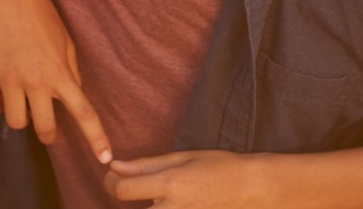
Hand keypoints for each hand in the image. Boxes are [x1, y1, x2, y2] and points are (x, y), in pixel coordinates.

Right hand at [0, 0, 111, 162]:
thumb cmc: (42, 14)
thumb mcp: (66, 42)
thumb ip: (71, 71)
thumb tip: (73, 95)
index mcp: (61, 73)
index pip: (84, 113)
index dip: (96, 139)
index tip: (106, 158)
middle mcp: (36, 81)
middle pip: (45, 129)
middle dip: (48, 133)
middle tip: (48, 128)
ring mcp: (10, 79)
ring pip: (16, 122)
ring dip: (20, 117)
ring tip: (20, 100)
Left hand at [104, 150, 274, 207]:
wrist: (253, 189)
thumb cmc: (220, 167)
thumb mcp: (183, 158)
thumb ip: (147, 165)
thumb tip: (116, 166)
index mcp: (170, 185)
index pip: (122, 191)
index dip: (110, 182)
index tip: (112, 176)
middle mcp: (173, 208)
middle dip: (125, 198)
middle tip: (132, 188)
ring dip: (146, 206)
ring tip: (157, 195)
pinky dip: (161, 208)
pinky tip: (171, 201)